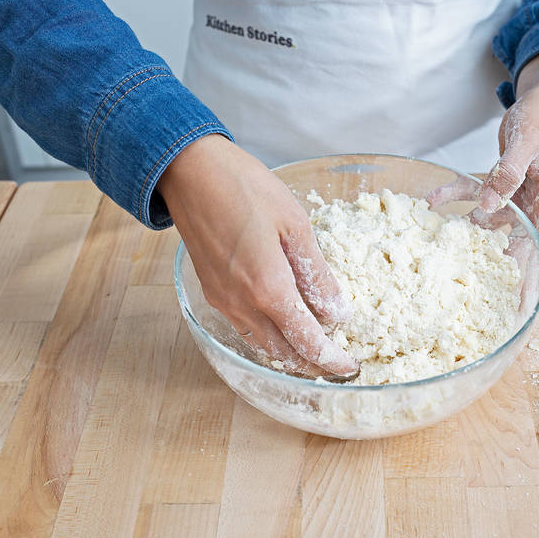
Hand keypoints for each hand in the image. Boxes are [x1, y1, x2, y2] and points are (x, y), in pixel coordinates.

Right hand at [157, 134, 358, 379]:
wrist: (189, 170)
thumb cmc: (245, 188)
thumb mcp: (295, 225)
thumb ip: (316, 274)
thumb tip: (337, 312)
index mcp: (268, 288)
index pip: (306, 341)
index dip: (330, 359)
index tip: (349, 367)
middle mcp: (242, 304)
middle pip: (282, 353)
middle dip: (311, 365)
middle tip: (335, 365)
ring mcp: (223, 300)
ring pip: (260, 345)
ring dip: (288, 355)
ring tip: (312, 352)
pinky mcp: (211, 291)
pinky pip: (243, 328)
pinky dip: (267, 338)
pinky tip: (281, 327)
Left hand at [427, 44, 538, 266]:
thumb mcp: (529, 140)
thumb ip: (509, 171)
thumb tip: (489, 203)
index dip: (532, 278)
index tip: (518, 305)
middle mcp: (536, 206)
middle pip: (515, 246)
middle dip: (492, 267)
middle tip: (465, 288)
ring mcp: (518, 198)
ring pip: (488, 225)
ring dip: (462, 233)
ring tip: (435, 247)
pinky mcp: (502, 185)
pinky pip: (476, 197)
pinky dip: (455, 198)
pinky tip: (432, 201)